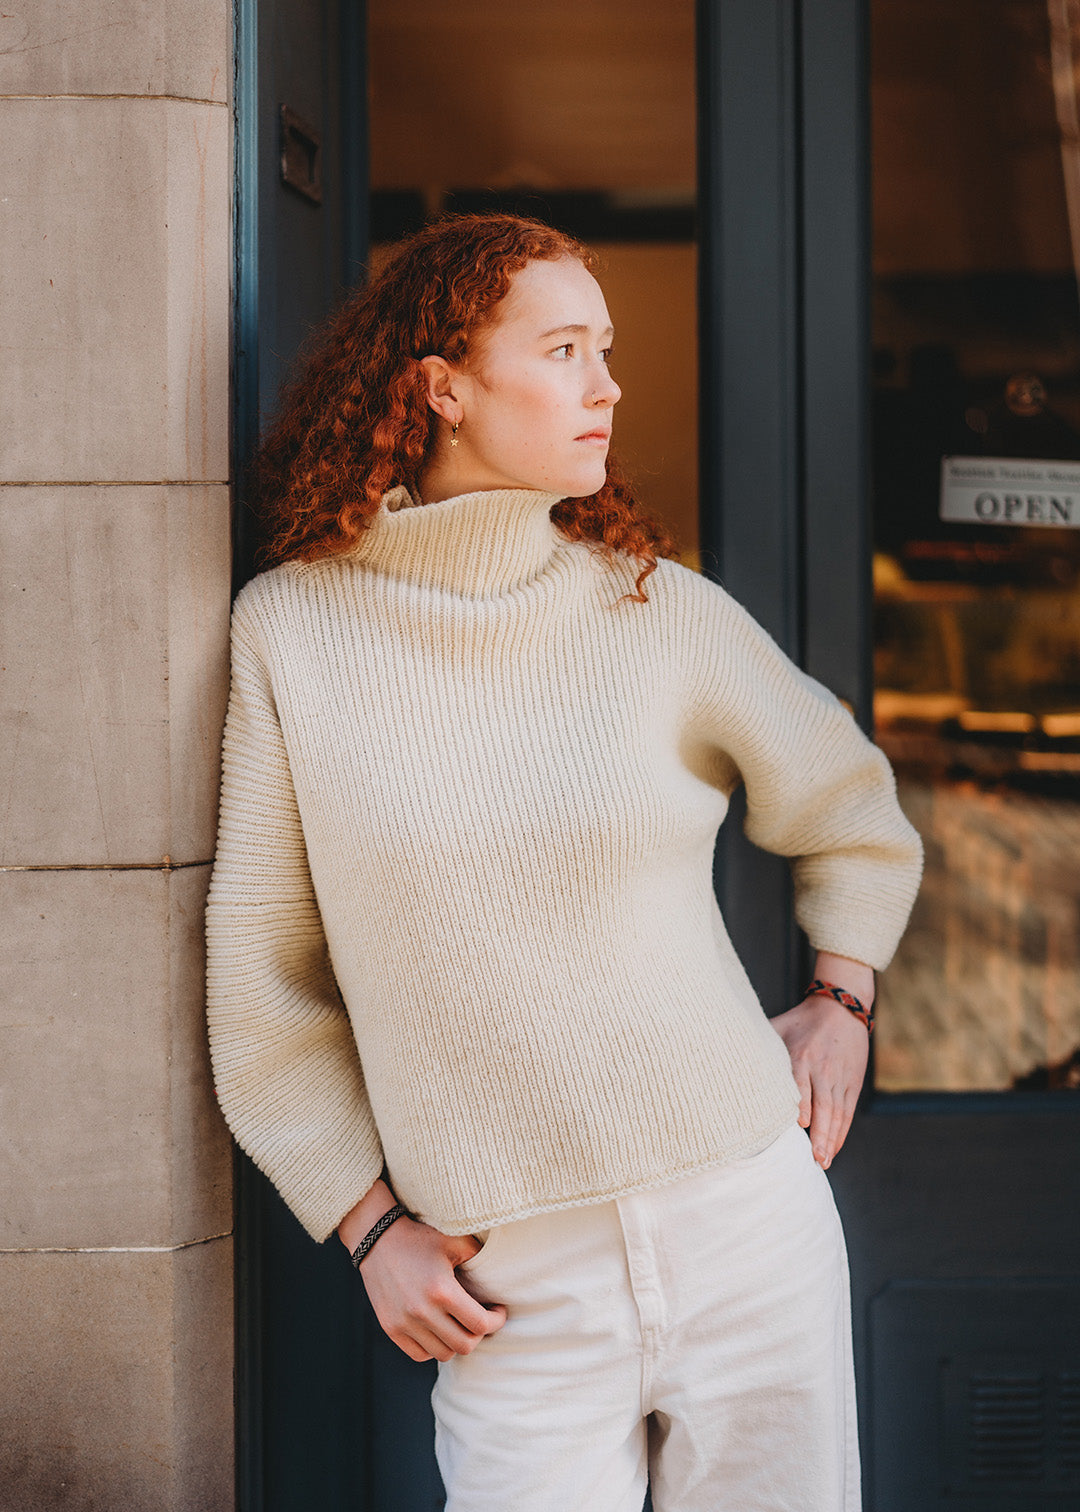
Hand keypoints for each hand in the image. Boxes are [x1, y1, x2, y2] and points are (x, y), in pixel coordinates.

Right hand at [338, 1183, 506, 1362]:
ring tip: (459, 1324)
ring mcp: (404, 1323)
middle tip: (481, 1319)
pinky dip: (433, 1347)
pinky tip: (439, 1329)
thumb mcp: (454, 1240)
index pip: (480, 1324)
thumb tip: (500, 1275)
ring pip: (443, 1353)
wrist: (377, 1239)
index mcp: (442, 1291)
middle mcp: (422, 1312)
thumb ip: (479, 1256)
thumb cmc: (420, 1238)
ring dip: (456, 1342)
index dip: (497, 1321)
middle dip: (479, 1334)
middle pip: (464, 1345)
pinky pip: (420, 1354)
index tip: (498, 1311)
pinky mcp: (390, 1328)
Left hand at [769, 952, 873, 1168]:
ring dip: (831, 1139)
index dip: (802, 1103)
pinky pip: (847, 1111)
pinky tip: (833, 1149)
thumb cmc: (801, 1020)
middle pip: (823, 1104)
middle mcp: (823, 1068)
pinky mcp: (853, 1082)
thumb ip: (757, 1043)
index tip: (800, 1124)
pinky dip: (841, 1132)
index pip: (802, 1082)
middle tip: (813, 1159)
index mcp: (801, 1054)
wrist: (841, 1007)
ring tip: (823, 1161)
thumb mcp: (778, 1026)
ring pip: (837, 1112)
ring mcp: (840, 1077)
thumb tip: (722, 1055)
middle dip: (820, 1133)